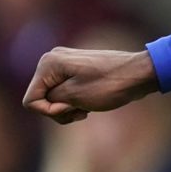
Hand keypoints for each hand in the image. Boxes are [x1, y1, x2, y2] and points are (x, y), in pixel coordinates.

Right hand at [23, 46, 160, 124]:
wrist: (140, 74)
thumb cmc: (110, 85)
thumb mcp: (75, 97)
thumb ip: (51, 99)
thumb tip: (41, 100)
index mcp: (48, 64)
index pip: (30, 100)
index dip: (49, 111)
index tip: (71, 108)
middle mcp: (52, 60)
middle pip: (41, 98)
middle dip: (59, 110)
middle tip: (82, 110)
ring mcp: (64, 64)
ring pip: (53, 97)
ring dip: (68, 108)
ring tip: (88, 108)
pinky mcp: (75, 70)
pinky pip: (65, 92)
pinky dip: (75, 102)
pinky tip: (90, 104)